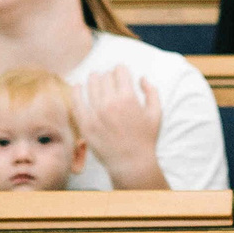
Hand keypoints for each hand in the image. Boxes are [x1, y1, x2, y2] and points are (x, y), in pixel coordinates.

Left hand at [75, 67, 165, 187]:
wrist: (131, 162)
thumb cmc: (145, 138)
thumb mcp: (156, 113)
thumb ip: (151, 92)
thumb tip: (142, 78)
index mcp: (128, 98)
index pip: (119, 71)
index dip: (121, 70)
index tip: (121, 73)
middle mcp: (110, 103)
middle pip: (104, 76)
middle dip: (108, 75)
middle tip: (110, 79)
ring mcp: (96, 114)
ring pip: (91, 85)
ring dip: (94, 79)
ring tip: (95, 79)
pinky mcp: (86, 124)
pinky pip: (77, 102)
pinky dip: (77, 91)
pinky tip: (78, 86)